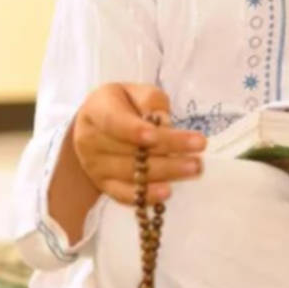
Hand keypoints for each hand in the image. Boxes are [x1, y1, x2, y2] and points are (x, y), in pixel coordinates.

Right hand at [71, 83, 205, 204]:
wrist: (97, 126)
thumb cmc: (124, 104)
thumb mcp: (136, 91)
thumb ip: (150, 101)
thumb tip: (164, 123)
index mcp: (96, 110)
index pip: (114, 122)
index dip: (134, 130)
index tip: (158, 135)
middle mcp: (90, 140)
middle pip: (129, 150)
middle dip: (166, 150)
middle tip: (198, 151)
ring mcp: (95, 165)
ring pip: (131, 173)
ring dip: (165, 172)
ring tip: (193, 168)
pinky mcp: (103, 185)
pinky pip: (124, 194)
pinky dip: (145, 195)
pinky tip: (166, 192)